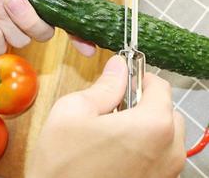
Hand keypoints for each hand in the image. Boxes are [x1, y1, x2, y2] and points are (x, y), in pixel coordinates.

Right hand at [26, 56, 185, 177]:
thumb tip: (118, 66)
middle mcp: (169, 152)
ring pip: (166, 134)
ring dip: (146, 124)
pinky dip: (146, 145)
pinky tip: (117, 149)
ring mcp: (166, 173)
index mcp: (152, 126)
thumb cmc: (62, 162)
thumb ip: (104, 85)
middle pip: (167, 110)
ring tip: (114, 129)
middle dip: (144, 102)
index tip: (123, 80)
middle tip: (115, 106)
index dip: (139, 77)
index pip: (160, 86)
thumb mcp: (74, 110)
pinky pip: (161, 155)